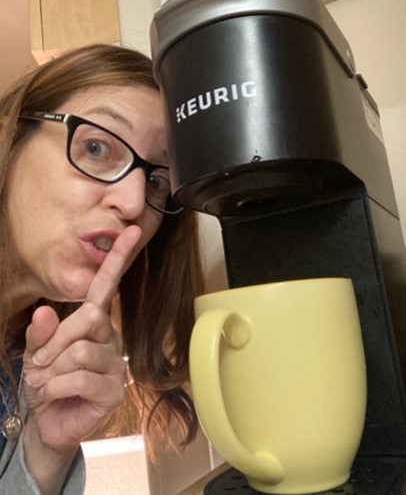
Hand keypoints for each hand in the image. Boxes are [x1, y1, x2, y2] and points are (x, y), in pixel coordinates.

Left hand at [22, 226, 140, 490]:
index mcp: (94, 322)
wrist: (48, 422)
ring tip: (45, 381)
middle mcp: (110, 338)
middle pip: (90, 318)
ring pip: (81, 350)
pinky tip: (53, 393)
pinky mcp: (114, 390)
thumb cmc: (46, 380)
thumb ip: (41, 331)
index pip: (107, 286)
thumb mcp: (36, 352)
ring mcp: (115, 364)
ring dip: (52, 369)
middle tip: (39, 361)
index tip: (131, 230)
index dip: (118, 258)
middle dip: (56, 341)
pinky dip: (55, 386)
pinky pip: (80, 377)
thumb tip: (46, 311)